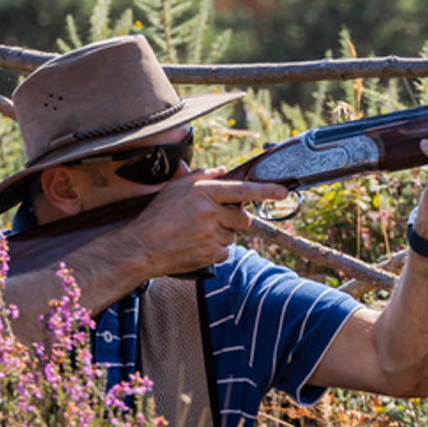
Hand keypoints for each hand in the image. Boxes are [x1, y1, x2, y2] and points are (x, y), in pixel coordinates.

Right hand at [113, 168, 286, 277]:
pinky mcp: (211, 254)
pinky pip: (225, 251)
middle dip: (234, 218)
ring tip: (198, 232)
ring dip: (222, 234)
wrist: (143, 247)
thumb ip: (203, 176)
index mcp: (204, 192)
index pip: (242, 190)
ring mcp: (212, 235)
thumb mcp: (177, 187)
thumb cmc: (158, 215)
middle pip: (242, 217)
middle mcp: (211, 212)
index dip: (266, 191)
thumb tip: (224, 171)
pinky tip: (197, 244)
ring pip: (233, 235)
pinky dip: (215, 249)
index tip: (284, 192)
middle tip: (213, 219)